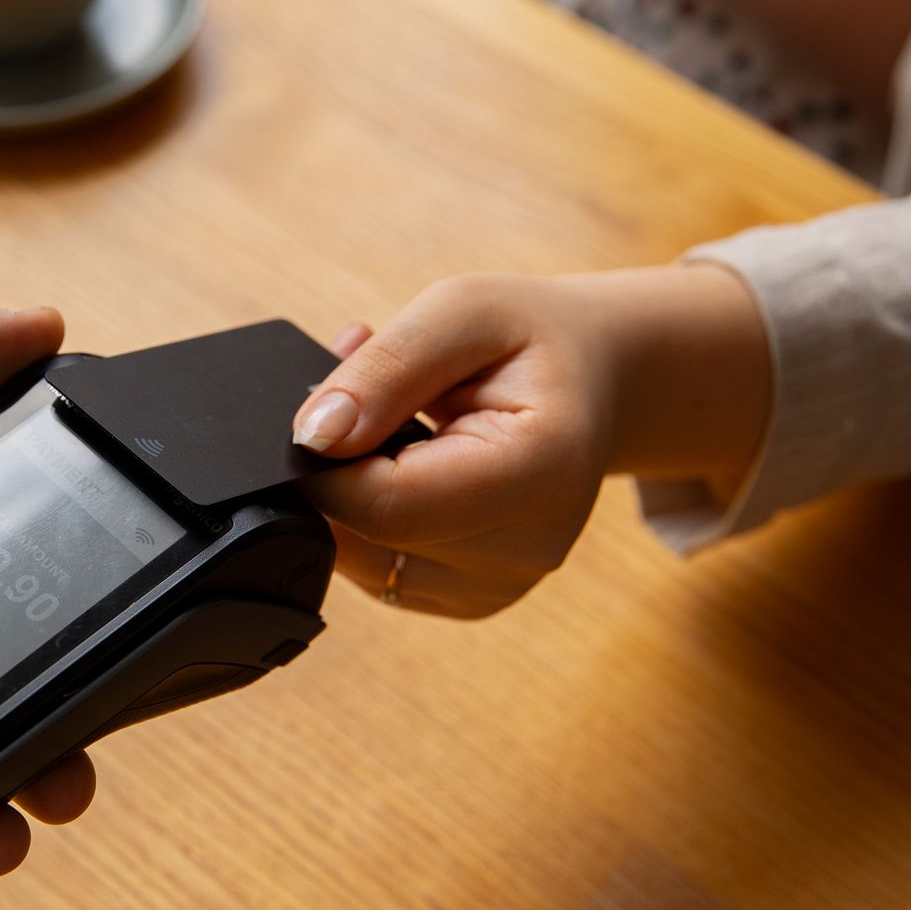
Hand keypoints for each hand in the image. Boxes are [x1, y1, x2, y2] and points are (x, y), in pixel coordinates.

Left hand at [291, 268, 770, 615]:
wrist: (595, 380)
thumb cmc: (534, 339)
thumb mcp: (460, 311)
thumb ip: (385, 371)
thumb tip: (314, 436)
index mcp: (540, 471)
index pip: (386, 505)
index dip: (326, 463)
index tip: (324, 408)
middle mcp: (529, 549)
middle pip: (370, 541)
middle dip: (339, 472)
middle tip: (363, 402)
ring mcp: (503, 584)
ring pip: (365, 564)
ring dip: (351, 498)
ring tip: (391, 426)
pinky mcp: (474, 598)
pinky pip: (381, 572)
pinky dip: (371, 522)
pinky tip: (403, 467)